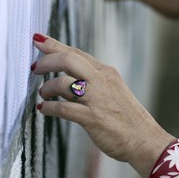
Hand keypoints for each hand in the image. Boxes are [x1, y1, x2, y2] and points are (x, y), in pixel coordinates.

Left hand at [32, 34, 171, 175]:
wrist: (143, 138)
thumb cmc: (126, 117)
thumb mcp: (111, 90)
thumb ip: (89, 83)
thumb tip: (63, 80)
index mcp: (106, 72)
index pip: (77, 52)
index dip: (55, 45)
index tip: (38, 38)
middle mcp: (101, 81)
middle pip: (68, 60)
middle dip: (47, 61)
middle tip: (35, 68)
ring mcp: (97, 98)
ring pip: (63, 82)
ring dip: (47, 88)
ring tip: (43, 94)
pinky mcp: (92, 118)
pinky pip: (63, 108)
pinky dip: (49, 107)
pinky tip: (44, 109)